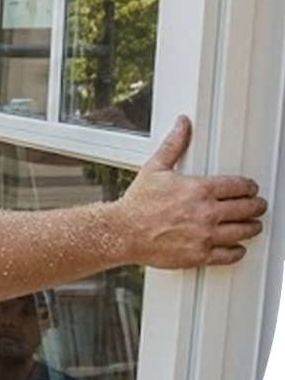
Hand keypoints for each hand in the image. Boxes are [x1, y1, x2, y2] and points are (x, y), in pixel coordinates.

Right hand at [116, 115, 265, 267]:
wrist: (122, 232)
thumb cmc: (137, 203)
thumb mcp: (155, 168)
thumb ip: (174, 145)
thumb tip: (183, 124)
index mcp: (199, 189)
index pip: (240, 186)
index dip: (250, 186)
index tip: (250, 188)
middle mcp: (206, 212)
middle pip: (248, 208)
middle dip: (257, 206)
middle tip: (258, 206)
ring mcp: (205, 235)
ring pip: (244, 231)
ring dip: (252, 227)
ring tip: (253, 225)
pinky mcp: (199, 254)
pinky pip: (229, 254)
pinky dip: (237, 251)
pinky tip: (236, 247)